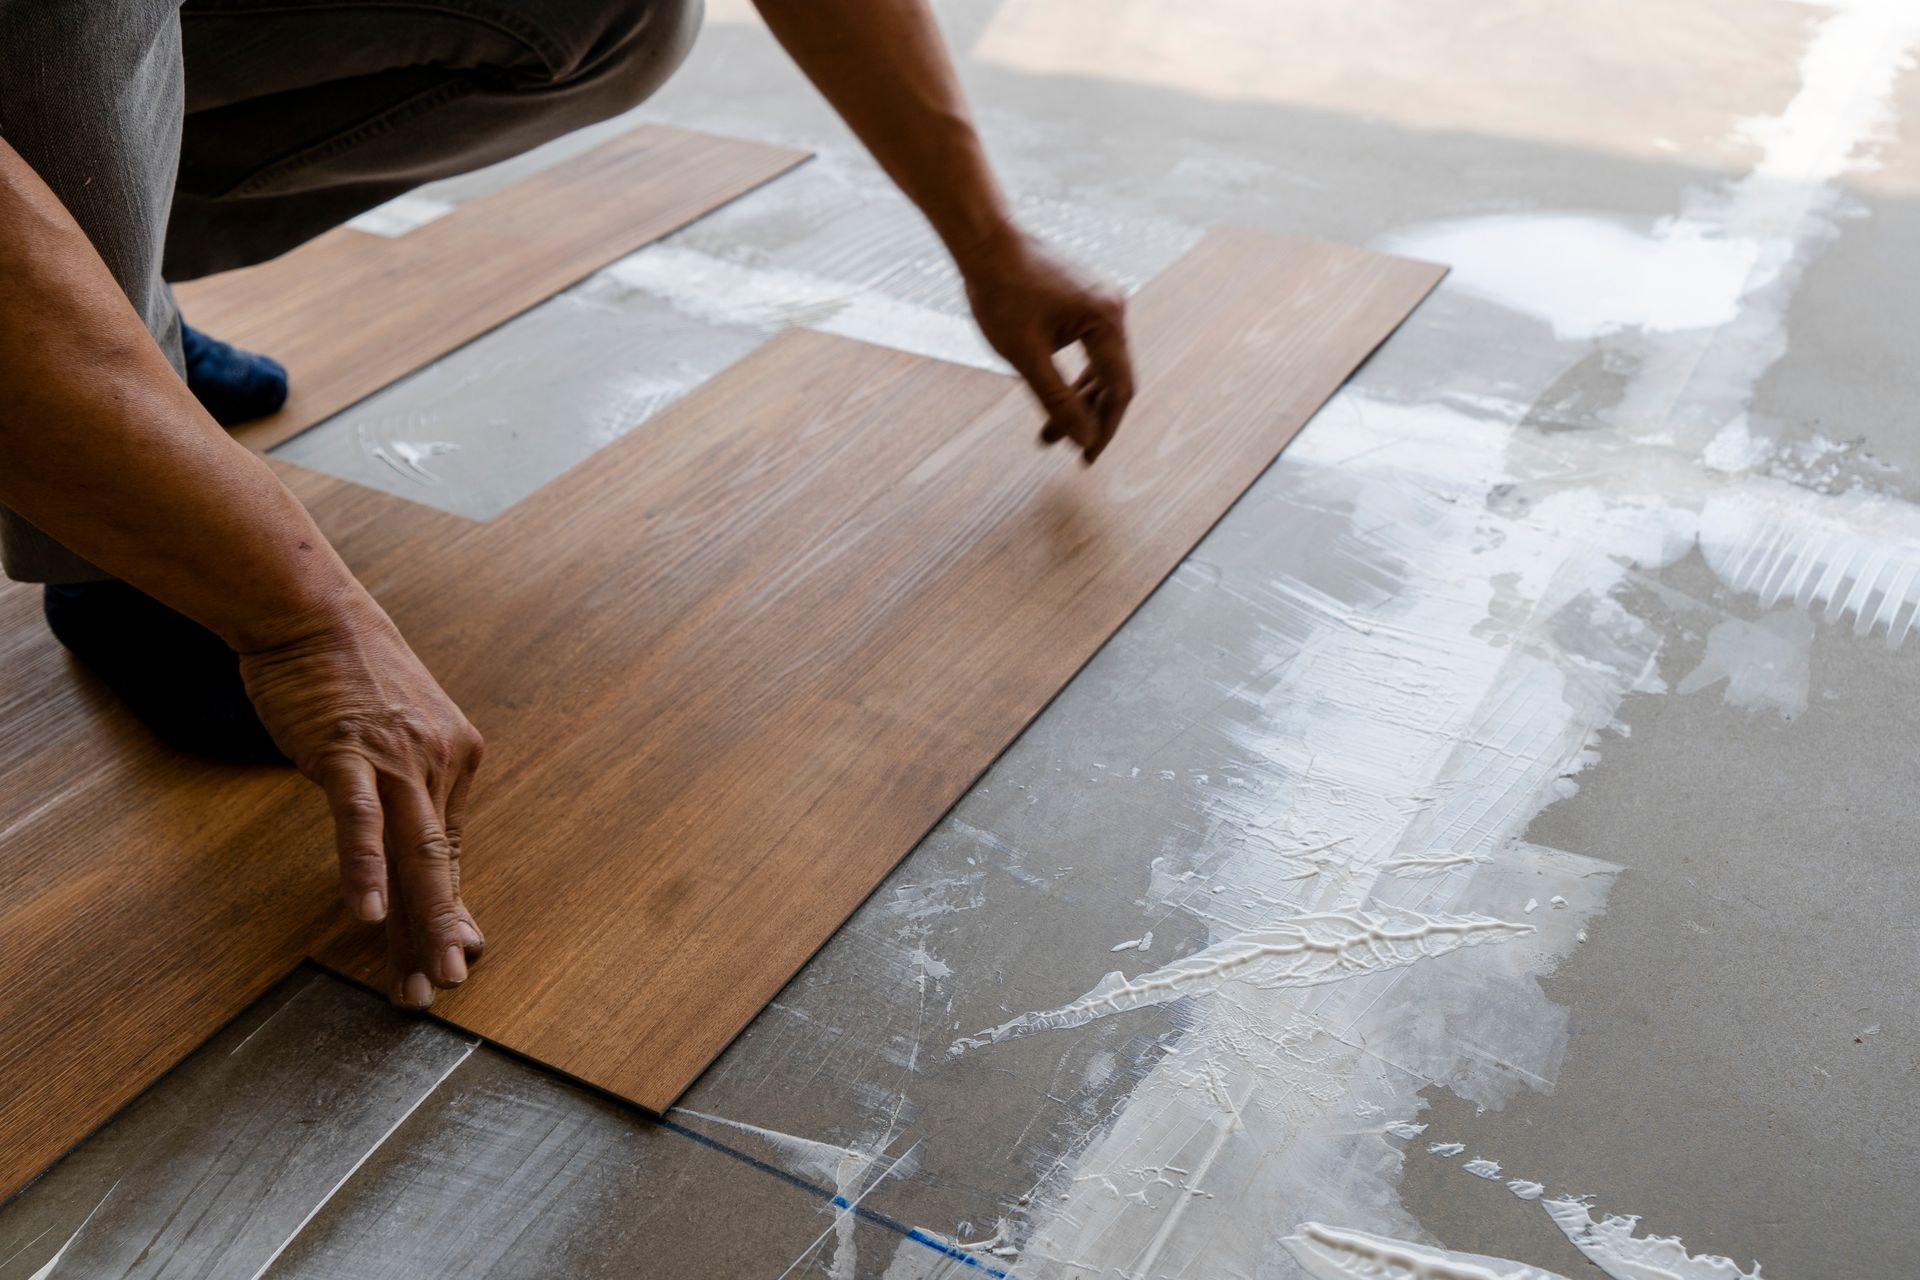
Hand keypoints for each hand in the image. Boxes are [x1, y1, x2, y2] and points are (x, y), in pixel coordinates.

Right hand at [237, 595, 484, 1009]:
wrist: (313, 613)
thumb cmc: (350, 678)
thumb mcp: (395, 734)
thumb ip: (410, 791)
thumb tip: (411, 848)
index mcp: (455, 761)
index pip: (450, 852)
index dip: (450, 908)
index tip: (455, 955)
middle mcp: (439, 763)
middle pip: (440, 864)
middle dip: (442, 931)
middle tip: (447, 984)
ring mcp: (396, 759)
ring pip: (415, 853)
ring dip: (420, 919)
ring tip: (423, 973)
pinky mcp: (347, 753)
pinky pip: (359, 821)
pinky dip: (364, 868)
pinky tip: (366, 914)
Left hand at [959, 227, 1134, 462]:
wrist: (984, 240)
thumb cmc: (1000, 292)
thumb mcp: (1024, 356)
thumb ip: (1057, 400)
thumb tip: (1085, 439)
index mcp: (1106, 321)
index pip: (1118, 390)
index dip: (1105, 429)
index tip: (1086, 458)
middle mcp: (1113, 309)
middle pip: (1112, 380)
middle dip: (1087, 418)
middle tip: (1061, 449)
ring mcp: (1102, 302)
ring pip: (1099, 366)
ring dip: (1077, 400)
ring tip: (1047, 434)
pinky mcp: (1086, 300)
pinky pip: (1089, 348)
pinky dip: (1072, 376)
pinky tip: (1050, 396)